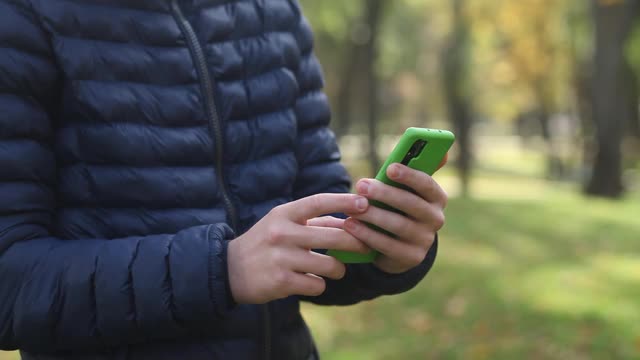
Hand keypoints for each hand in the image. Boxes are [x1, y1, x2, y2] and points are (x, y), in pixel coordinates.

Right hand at [227, 194, 370, 303]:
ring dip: (338, 269)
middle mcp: (282, 233)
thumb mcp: (284, 224)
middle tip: (366, 246)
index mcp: (284, 214)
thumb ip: (315, 221)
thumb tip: (351, 221)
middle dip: (356, 242)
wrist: (231, 270)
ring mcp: (282, 258)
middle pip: (334, 236)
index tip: (365, 203)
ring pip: (330, 264)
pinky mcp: (281, 282)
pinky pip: (317, 284)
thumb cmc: (266, 242)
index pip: (318, 202)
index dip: (344, 202)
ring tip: (334, 269)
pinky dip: (319, 284)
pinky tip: (310, 281)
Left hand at [344, 163, 447, 273]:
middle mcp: (436, 219)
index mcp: (436, 198)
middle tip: (361, 185)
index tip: (389, 168)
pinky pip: (387, 246)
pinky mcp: (411, 257)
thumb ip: (413, 171)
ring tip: (351, 208)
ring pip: (398, 225)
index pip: (427, 184)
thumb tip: (438, 149)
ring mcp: (425, 240)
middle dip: (384, 194)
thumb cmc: (398, 208)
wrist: (397, 247)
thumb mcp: (404, 190)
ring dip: (372, 215)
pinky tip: (350, 226)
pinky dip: (367, 234)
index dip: (410, 176)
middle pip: (411, 205)